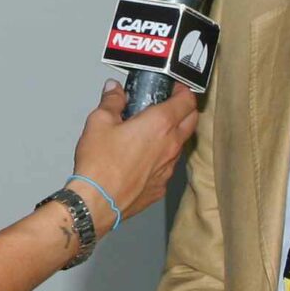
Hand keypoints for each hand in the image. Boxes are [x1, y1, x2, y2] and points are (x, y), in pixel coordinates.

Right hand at [69, 81, 199, 235]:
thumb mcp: (99, 122)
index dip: (184, 91)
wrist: (97, 202)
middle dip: (185, 110)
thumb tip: (114, 91)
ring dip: (173, 135)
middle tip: (170, 105)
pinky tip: (143, 158)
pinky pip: (167, 167)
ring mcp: (168, 168)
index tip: (176, 89)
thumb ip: (111, 101)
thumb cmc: (100, 164)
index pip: (187, 101)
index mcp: (159, 124)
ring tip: (152, 132)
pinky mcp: (160, 186)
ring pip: (180, 145)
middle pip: (192, 121)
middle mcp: (170, 145)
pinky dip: (161, 158)